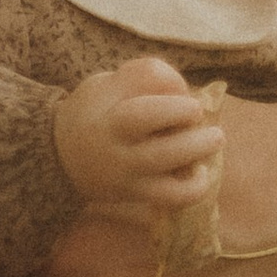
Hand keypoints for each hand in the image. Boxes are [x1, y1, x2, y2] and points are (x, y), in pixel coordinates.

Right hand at [51, 57, 225, 216]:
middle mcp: (120, 155)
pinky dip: (194, 187)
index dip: (176, 106)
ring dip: (199, 158)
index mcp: (110, 122)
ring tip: (213, 139)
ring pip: (171, 184)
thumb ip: (142, 77)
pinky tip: (198, 169)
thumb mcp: (107, 82)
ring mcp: (130, 179)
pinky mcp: (138, 195)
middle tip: (201, 116)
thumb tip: (181, 88)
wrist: (63, 155)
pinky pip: (173, 199)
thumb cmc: (95, 111)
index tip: (189, 99)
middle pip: (164, 154)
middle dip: (195, 136)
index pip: (144, 116)